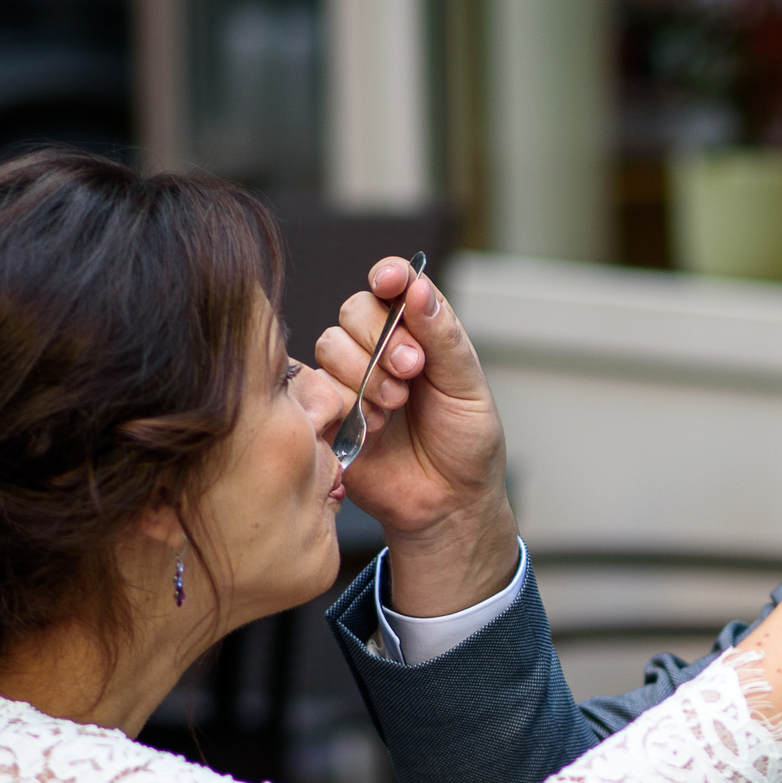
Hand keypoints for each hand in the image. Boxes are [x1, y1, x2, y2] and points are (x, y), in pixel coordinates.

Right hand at [314, 256, 519, 615]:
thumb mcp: (468, 389)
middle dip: (381, 335)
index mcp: (419, 335)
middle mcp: (380, 351)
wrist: (446, 507)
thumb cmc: (466, 447)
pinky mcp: (328, 412)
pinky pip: (313, 385)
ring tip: (395, 406)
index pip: (394, 287)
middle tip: (411, 369)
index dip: (389, 276)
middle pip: (355, 309)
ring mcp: (351, 381)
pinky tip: (373, 425)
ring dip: (364, 371)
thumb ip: (443, 338)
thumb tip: (420, 287)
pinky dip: (341, 399)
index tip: (390, 280)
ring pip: (331, 343)